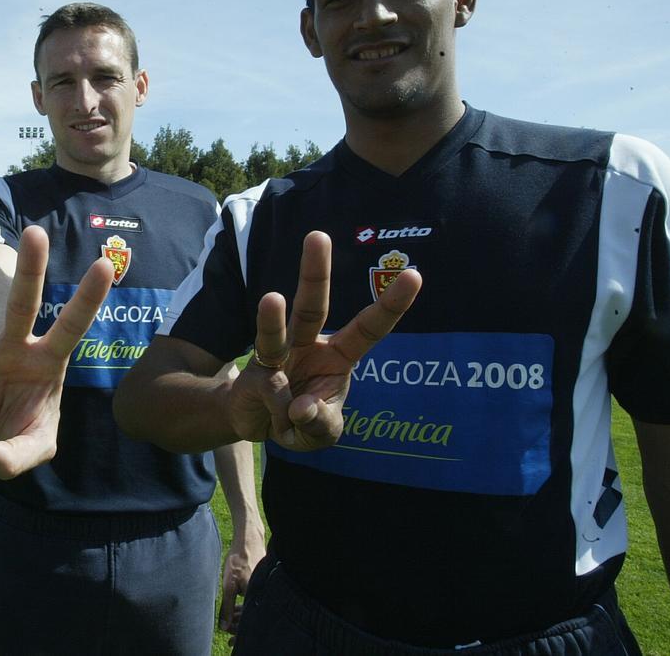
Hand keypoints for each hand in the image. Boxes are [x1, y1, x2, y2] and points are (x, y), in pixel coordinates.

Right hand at [0, 226, 113, 478]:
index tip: (106, 264)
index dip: (88, 298)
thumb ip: (11, 457)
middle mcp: (15, 348)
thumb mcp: (31, 452)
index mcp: (49, 361)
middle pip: (24, 304)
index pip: (72, 325)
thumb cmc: (18, 436)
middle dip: (31, 268)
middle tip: (36, 232)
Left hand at [218, 524, 266, 637]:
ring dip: (242, 615)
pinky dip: (247, 605)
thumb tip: (224, 626)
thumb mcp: (229, 585)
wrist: (248, 540)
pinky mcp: (263, 585)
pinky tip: (238, 606)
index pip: (248, 622)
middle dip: (239, 625)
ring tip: (231, 617)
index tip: (230, 636)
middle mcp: (264, 595)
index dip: (238, 631)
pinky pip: (256, 600)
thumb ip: (227, 607)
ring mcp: (265, 589)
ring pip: (253, 608)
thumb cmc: (238, 560)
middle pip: (252, 617)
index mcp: (256, 597)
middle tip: (228, 629)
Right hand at [228, 231, 420, 450]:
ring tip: (272, 298)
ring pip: (277, 330)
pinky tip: (284, 416)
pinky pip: (267, 384)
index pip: (369, 327)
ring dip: (272, 316)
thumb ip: (321, 424)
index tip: (414, 275)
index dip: (391, 304)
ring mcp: (278, 356)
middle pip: (312, 305)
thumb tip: (301, 409)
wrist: (255, 425)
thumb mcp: (321, 433)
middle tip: (317, 236)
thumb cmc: (300, 421)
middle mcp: (308, 346)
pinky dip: (277, 402)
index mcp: (338, 356)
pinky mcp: (255, 374)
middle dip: (315, 271)